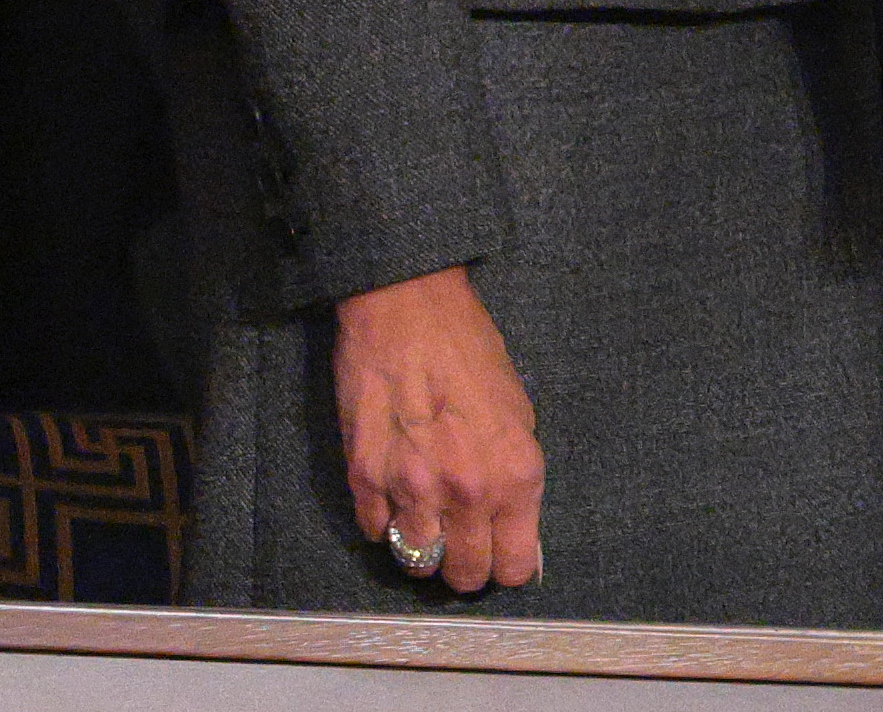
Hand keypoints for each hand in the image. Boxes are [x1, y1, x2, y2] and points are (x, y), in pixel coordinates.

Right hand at [332, 265, 544, 594]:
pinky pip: (375, 531)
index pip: (511, 567)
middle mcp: (466, 492)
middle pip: (463, 575)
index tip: (497, 554)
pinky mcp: (365, 478)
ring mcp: (412, 489)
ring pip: (416, 563)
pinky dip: (384, 521)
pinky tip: (394, 493)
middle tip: (460, 543)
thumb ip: (514, 476)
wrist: (408, 308)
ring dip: (422, 549)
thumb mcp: (518, 411)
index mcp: (514, 474)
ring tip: (425, 520)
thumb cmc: (469, 349)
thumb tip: (510, 525)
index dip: (504, 566)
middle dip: (464, 567)